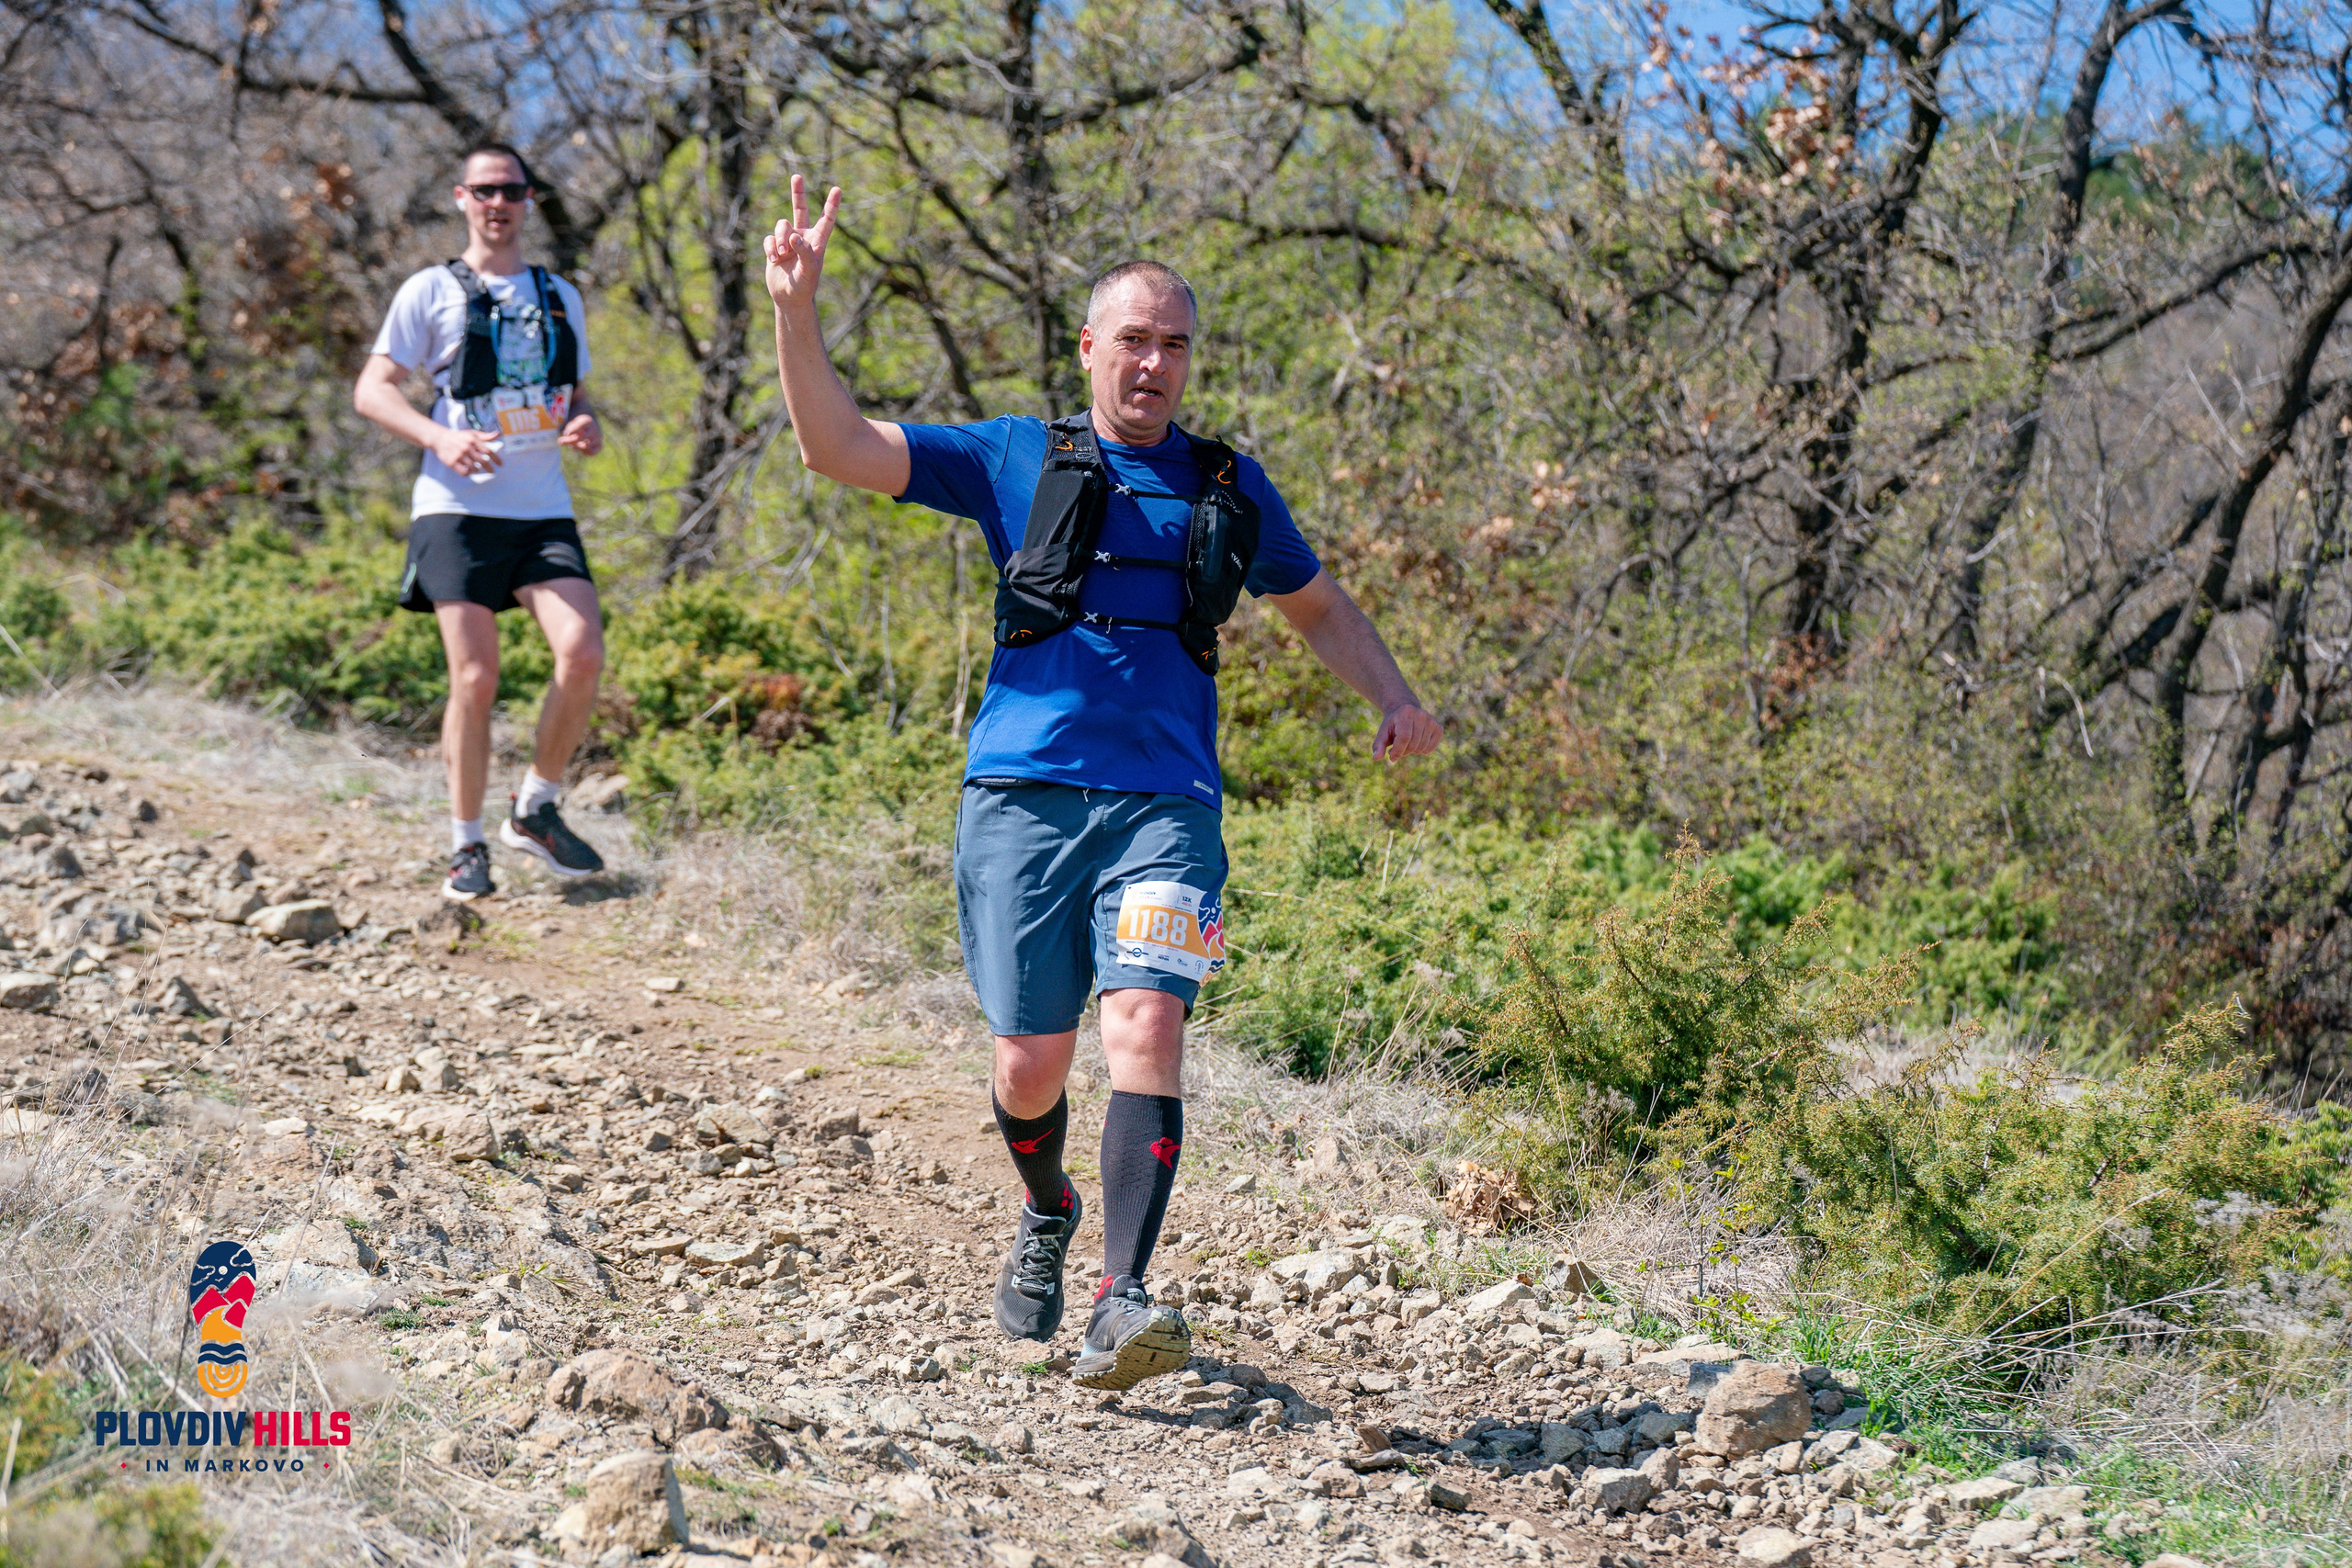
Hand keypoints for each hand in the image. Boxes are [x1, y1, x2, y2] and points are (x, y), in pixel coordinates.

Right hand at [432, 427, 501, 475]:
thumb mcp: (472, 434)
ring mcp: (459, 455)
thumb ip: (485, 436)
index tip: (500, 464)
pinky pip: (464, 472)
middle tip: (492, 471)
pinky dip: (468, 473)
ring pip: (473, 468)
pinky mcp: (452, 462)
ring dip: (477, 470)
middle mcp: (466, 448)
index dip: (496, 459)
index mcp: (472, 440)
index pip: (488, 451)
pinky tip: (468, 471)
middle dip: (489, 468)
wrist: (440, 438)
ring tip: (477, 469)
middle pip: (482, 461)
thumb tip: (498, 434)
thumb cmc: (459, 436)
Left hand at [559, 413, 601, 455]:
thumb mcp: (572, 425)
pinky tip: (582, 450)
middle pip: (579, 438)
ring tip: (573, 445)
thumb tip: (560, 442)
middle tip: (564, 441)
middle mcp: (594, 429)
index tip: (567, 434)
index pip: (577, 428)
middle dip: (570, 441)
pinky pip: (592, 452)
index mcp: (587, 421)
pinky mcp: (600, 445)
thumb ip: (566, 433)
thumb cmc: (578, 425)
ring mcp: (598, 438)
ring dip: (576, 447)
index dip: (569, 433)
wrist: (591, 425)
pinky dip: (585, 453)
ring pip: (584, 446)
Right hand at [764, 173, 839, 313]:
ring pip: (782, 225)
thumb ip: (804, 252)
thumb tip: (794, 236)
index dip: (831, 205)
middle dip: (798, 193)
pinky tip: (774, 259)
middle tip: (797, 176)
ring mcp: (788, 240)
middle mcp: (803, 237)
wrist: (789, 297)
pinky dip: (770, 247)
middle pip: (801, 209)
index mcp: (818, 242)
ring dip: (780, 238)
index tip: (837, 189)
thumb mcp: (809, 271)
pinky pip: (769, 238)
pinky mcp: (773, 246)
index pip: (827, 220)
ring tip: (781, 254)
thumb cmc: (804, 286)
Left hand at [1372, 703, 1441, 760]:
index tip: (1391, 757)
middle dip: (1403, 752)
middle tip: (1397, 748)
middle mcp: (1421, 715)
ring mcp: (1431, 721)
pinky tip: (1416, 742)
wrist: (1405, 710)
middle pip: (1413, 745)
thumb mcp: (1383, 732)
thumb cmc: (1392, 724)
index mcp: (1406, 713)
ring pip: (1421, 748)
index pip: (1404, 738)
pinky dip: (1422, 750)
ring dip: (1411, 751)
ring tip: (1406, 743)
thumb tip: (1376, 758)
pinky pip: (1430, 748)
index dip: (1398, 751)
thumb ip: (1378, 745)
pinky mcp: (1438, 727)